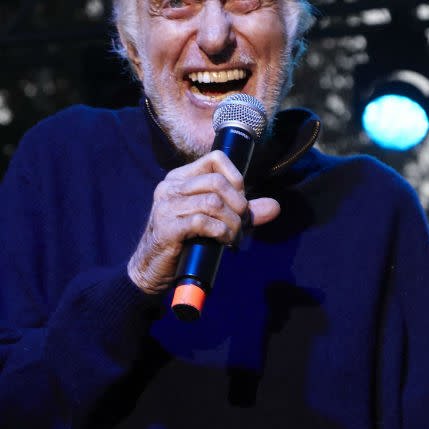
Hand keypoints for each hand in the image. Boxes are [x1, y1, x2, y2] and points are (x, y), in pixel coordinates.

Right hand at [127, 151, 280, 293]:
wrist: (153, 269)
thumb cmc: (186, 241)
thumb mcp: (217, 221)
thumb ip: (244, 212)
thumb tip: (275, 207)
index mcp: (180, 178)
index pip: (216, 159)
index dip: (237, 178)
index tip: (241, 201)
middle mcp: (170, 187)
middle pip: (218, 182)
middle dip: (239, 205)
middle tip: (241, 224)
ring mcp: (166, 206)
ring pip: (213, 203)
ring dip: (233, 222)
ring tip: (234, 237)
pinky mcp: (167, 227)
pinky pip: (203, 222)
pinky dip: (222, 232)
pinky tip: (224, 241)